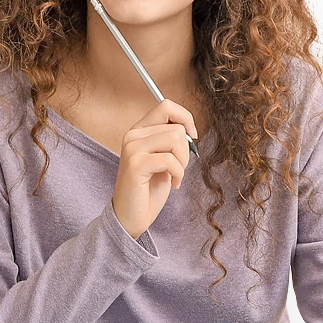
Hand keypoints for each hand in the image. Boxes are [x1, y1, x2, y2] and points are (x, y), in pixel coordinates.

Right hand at [112, 99, 197, 238]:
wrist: (130, 216)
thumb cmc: (149, 189)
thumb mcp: (163, 158)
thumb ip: (171, 139)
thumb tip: (189, 128)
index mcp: (138, 131)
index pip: (166, 105)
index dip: (186, 118)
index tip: (192, 136)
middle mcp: (132, 135)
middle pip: (176, 127)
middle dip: (186, 150)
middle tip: (178, 168)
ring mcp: (132, 149)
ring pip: (175, 139)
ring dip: (182, 162)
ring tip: (174, 175)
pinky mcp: (135, 164)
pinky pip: (170, 160)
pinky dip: (178, 174)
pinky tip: (172, 184)